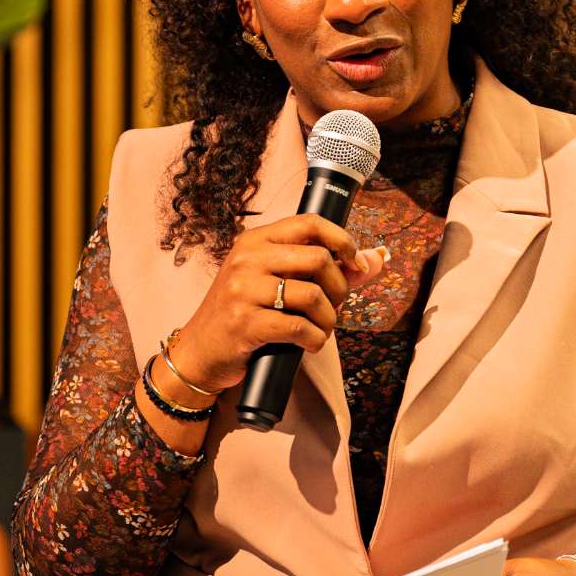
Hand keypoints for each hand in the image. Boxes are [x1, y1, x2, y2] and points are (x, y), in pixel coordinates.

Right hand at [164, 214, 385, 398]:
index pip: (309, 223)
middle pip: (318, 259)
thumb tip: (375, 260)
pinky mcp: (245, 323)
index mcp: (255, 242)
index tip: (355, 262)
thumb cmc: (242, 314)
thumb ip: (322, 270)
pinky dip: (315, 339)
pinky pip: (299, 327)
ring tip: (321, 329)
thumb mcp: (274, 283)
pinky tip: (310, 343)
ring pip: (312, 295)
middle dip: (339, 288)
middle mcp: (247, 259)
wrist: (199, 352)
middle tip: (333, 307)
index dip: (342, 240)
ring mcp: (243, 290)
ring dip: (328, 319)